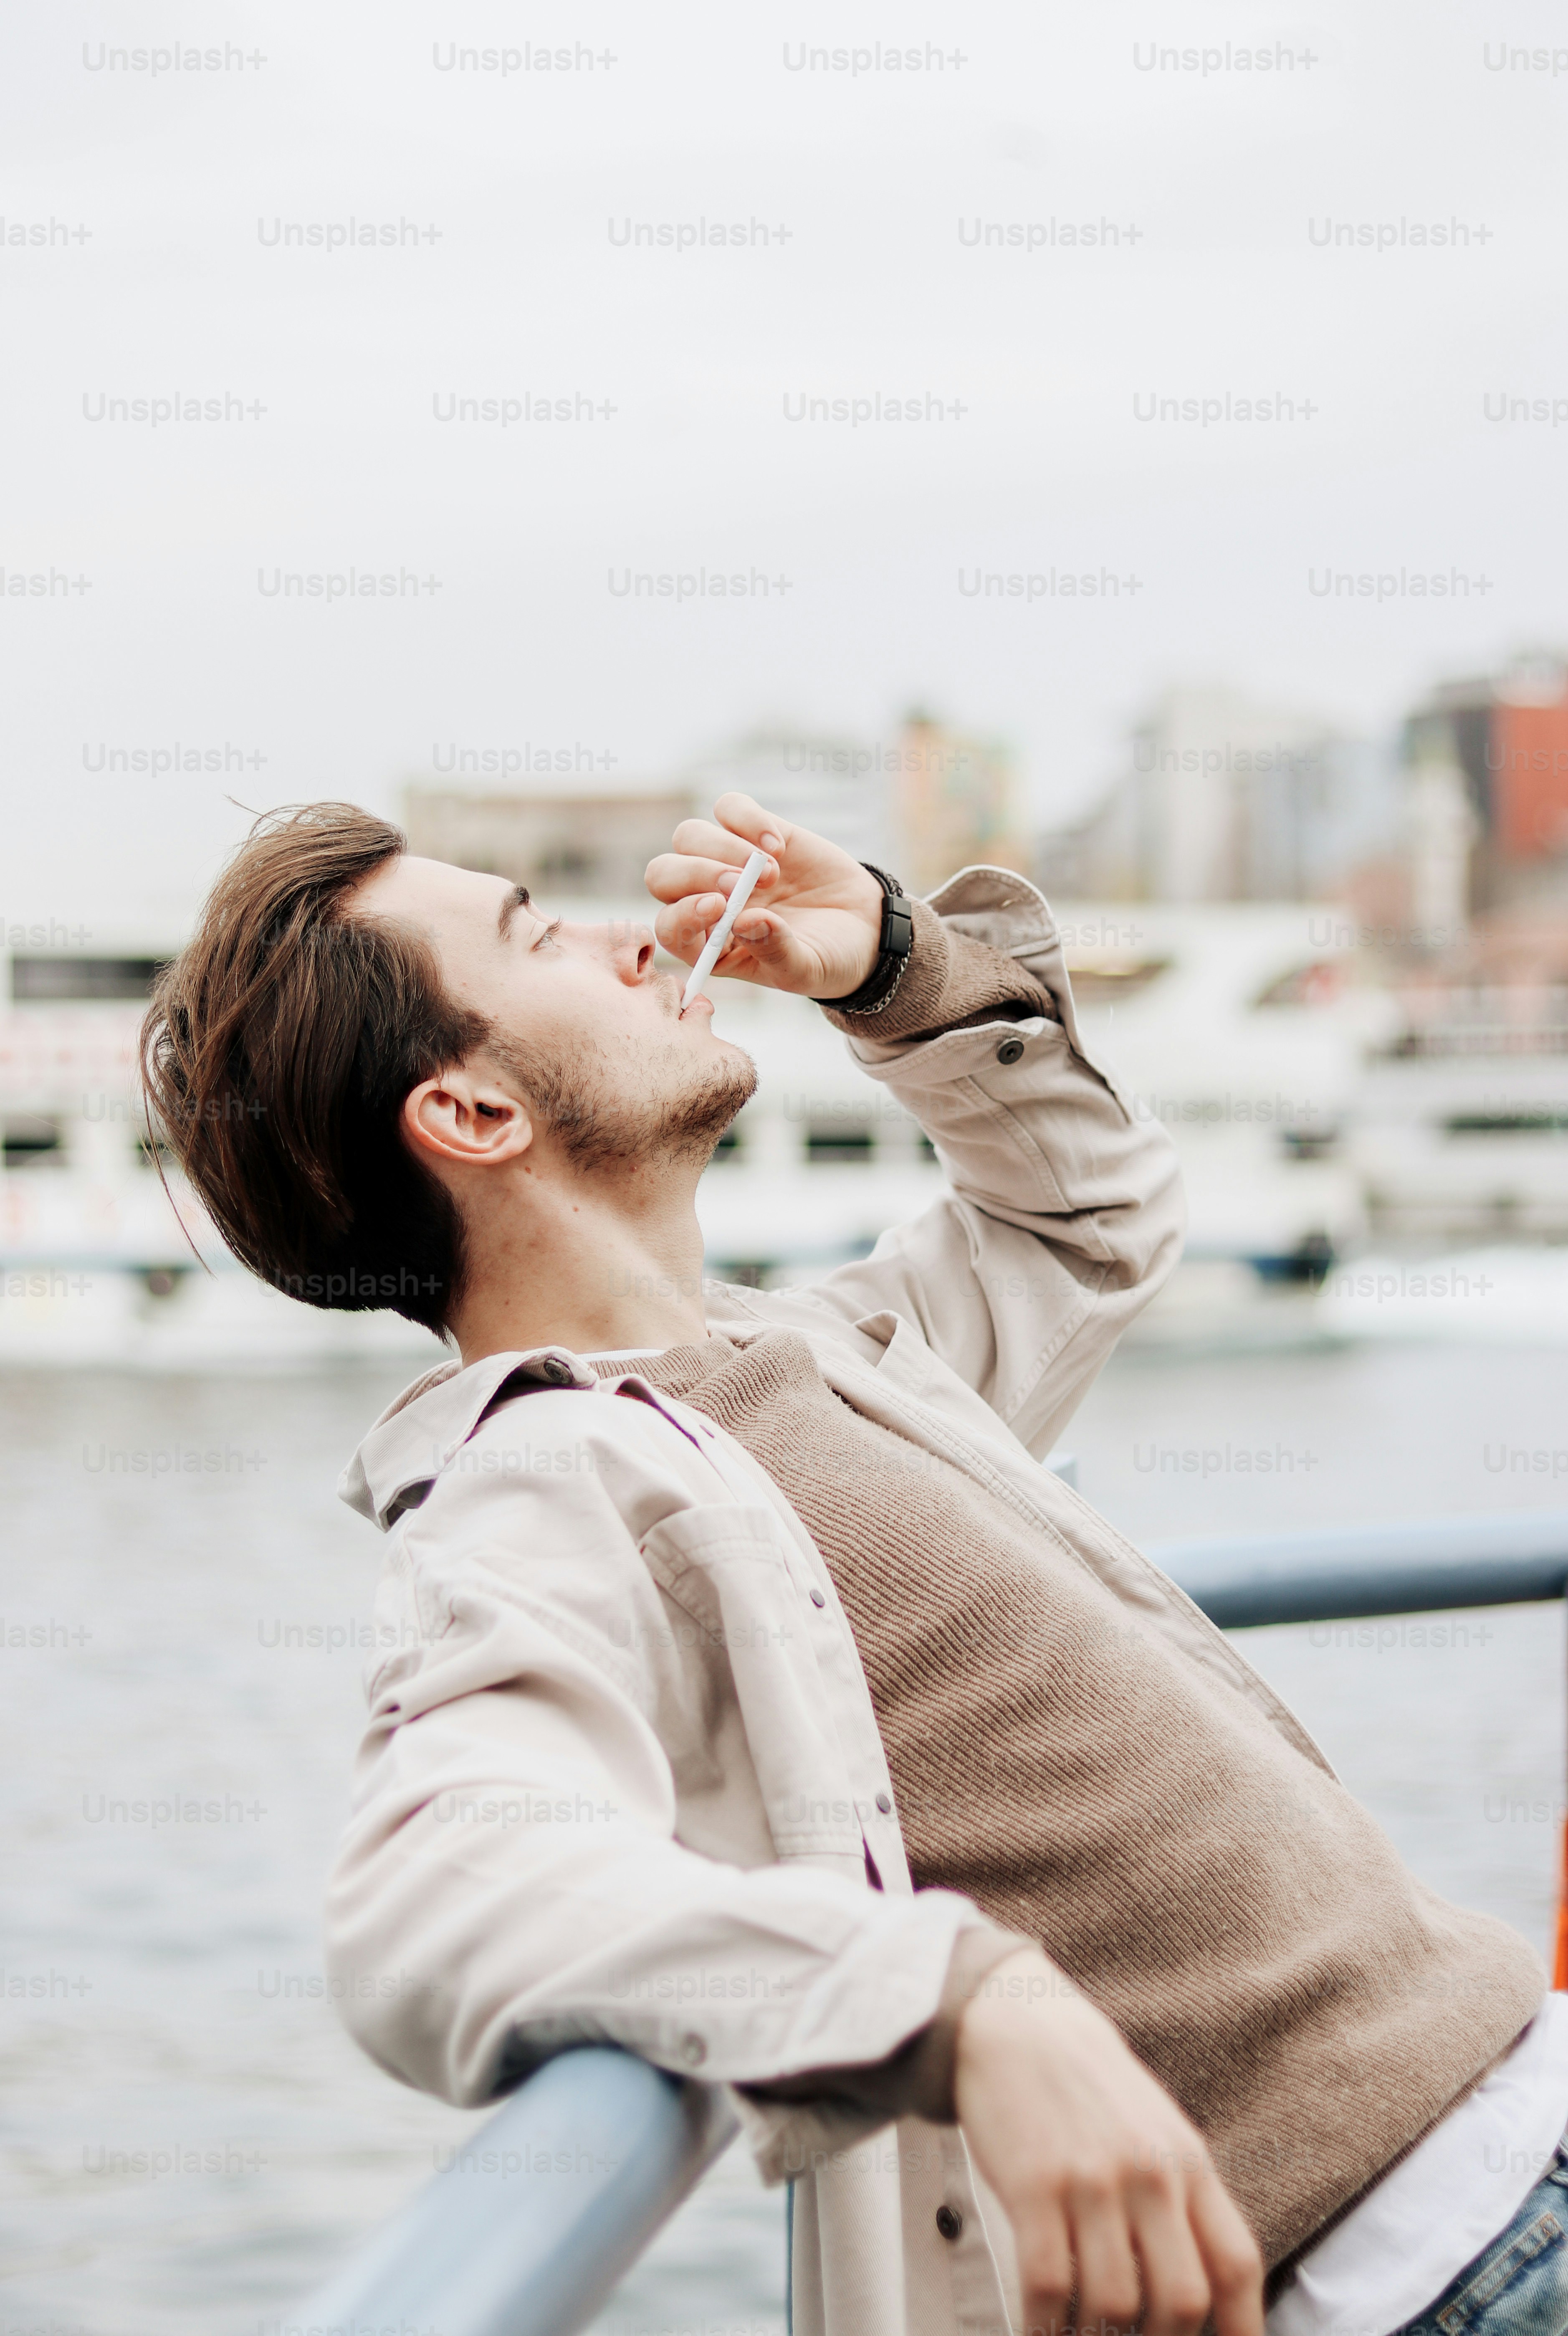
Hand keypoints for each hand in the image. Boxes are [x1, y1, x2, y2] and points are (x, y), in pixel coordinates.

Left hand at [644, 792, 884, 999]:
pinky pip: (728, 808)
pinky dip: (749, 820)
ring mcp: (726, 862)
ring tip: (771, 871)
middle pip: (663, 875)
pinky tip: (780, 847)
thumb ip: (774, 951)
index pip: (670, 927)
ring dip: (724, 848)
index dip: (683, 914)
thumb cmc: (826, 959)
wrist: (866, 928)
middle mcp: (707, 901)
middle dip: (695, 874)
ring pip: (689, 836)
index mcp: (708, 945)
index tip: (719, 907)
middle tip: (740, 884)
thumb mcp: (804, 970)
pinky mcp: (752, 831)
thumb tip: (744, 923)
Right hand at [954, 1950, 1262, 2335]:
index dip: (1239, 2329)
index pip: (1236, 2265)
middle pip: (1181, 2300)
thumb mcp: (1156, 2132)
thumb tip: (1196, 2294)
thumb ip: (1181, 2202)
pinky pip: (1048, 2283)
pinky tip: (1040, 2331)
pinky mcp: (1034, 2183)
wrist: (1016, 2021)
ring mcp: (1091, 2179)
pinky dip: (1044, 2326)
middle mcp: (1149, 2173)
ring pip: (1114, 2303)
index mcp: (1188, 2162)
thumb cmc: (1087, 2085)